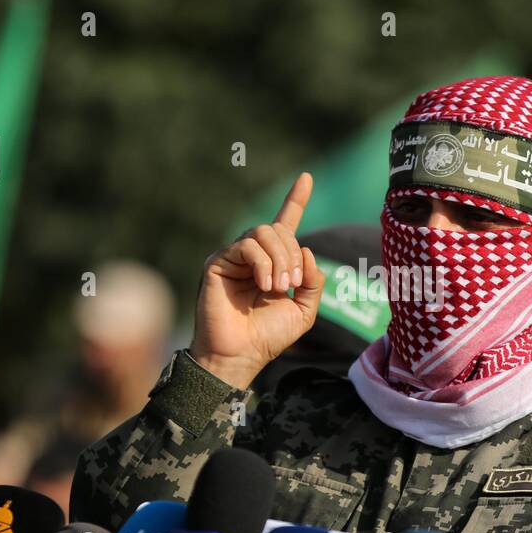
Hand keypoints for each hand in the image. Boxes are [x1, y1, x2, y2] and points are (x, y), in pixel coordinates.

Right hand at [190, 173, 324, 388]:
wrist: (240, 355)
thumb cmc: (268, 337)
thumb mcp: (304, 310)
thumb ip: (313, 280)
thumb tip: (306, 249)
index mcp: (274, 263)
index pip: (285, 223)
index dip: (295, 199)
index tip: (307, 177)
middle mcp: (253, 255)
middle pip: (278, 229)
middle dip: (292, 253)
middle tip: (291, 284)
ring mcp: (234, 257)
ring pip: (263, 232)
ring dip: (280, 258)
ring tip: (278, 287)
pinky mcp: (218, 262)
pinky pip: (247, 245)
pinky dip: (263, 263)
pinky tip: (264, 285)